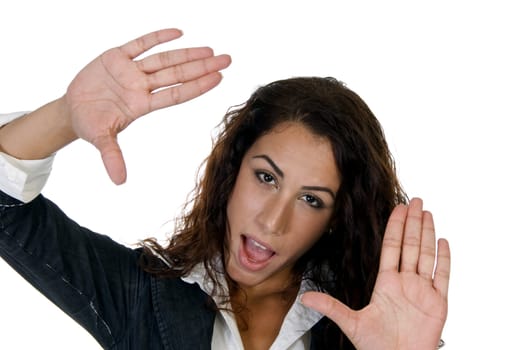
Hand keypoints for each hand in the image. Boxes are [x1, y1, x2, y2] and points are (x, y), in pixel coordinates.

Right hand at [65, 28, 230, 183]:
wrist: (71, 110)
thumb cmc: (91, 124)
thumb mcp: (101, 140)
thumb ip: (112, 157)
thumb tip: (119, 181)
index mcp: (141, 105)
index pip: (176, 94)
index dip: (197, 86)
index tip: (219, 79)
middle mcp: (141, 86)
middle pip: (177, 74)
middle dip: (202, 67)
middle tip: (227, 60)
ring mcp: (131, 71)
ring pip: (163, 59)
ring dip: (186, 53)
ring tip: (210, 50)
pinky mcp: (116, 56)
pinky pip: (140, 43)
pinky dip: (158, 37)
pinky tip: (178, 32)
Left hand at [302, 198, 449, 349]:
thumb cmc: (377, 346)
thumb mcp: (351, 323)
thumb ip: (331, 307)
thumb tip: (305, 297)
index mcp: (386, 284)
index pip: (391, 247)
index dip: (394, 227)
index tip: (397, 208)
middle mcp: (405, 282)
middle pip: (410, 245)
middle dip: (412, 222)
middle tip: (415, 200)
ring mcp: (422, 291)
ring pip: (426, 255)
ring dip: (427, 233)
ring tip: (428, 213)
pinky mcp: (437, 303)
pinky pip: (442, 276)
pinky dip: (444, 259)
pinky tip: (443, 241)